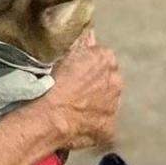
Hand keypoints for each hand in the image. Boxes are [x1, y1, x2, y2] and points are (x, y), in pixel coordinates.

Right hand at [39, 29, 121, 150]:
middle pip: (108, 79)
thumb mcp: (62, 54)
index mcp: (105, 58)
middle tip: (75, 90)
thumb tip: (88, 35)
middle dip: (96, 83)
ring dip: (96, 103)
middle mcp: (116, 80)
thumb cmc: (51, 82)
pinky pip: (102, 125)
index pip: (101, 56)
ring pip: (107, 101)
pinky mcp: (109, 128)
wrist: (49, 117)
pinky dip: (92, 125)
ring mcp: (114, 106)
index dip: (87, 64)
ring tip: (75, 108)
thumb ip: (79, 44)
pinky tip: (77, 124)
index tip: (75, 70)